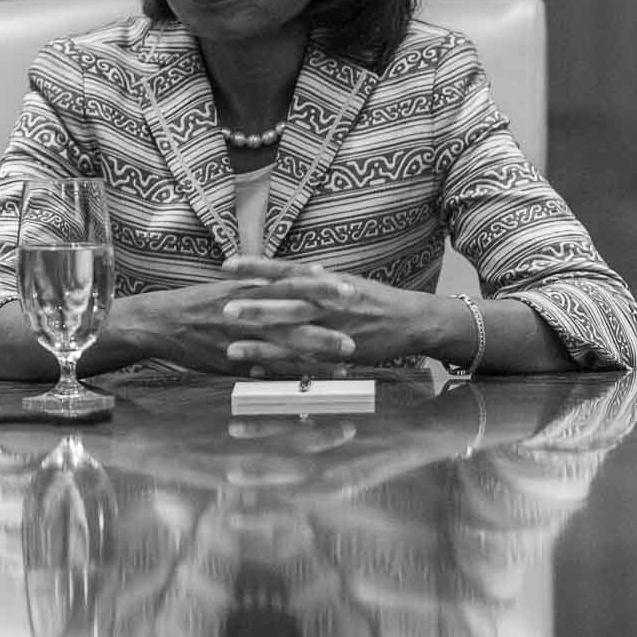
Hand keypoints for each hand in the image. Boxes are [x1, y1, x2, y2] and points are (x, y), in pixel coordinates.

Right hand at [128, 277, 351, 374]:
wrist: (162, 321)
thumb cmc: (201, 302)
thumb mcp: (236, 283)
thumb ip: (270, 281)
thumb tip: (306, 273)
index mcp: (250, 287)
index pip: (293, 285)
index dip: (323, 289)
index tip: (351, 290)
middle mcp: (247, 310)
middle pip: (293, 320)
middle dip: (326, 328)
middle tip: (357, 335)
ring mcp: (239, 337)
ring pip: (283, 349)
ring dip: (315, 358)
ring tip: (345, 365)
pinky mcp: (231, 361)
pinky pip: (264, 371)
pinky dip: (289, 378)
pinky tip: (311, 386)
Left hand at [220, 256, 430, 371]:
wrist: (413, 321)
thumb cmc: (379, 300)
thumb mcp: (349, 282)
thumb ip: (324, 278)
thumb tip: (306, 267)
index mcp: (327, 281)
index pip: (286, 270)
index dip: (257, 267)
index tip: (228, 264)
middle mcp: (328, 302)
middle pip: (286, 303)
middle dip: (255, 306)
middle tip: (224, 307)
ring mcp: (334, 329)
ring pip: (293, 336)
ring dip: (262, 342)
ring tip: (231, 347)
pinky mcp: (341, 353)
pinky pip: (308, 362)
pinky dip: (284, 367)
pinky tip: (260, 372)